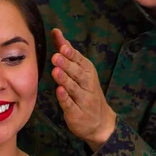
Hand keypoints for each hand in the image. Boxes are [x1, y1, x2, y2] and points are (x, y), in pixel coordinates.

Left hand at [51, 29, 116, 150]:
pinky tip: (59, 91)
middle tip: (56, 57)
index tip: (62, 46)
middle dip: (67, 65)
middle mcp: (87, 84)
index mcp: (88, 71)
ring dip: (65, 79)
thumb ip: (67, 53)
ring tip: (55, 71)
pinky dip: (65, 98)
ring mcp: (83, 99)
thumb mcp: (80, 70)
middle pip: (77, 73)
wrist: (100, 122)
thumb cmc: (86, 91)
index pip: (79, 60)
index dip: (71, 53)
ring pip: (73, 88)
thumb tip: (56, 33)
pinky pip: (70, 105)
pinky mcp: (76, 113)